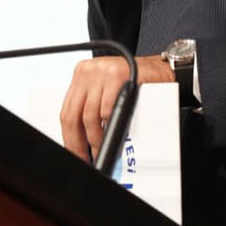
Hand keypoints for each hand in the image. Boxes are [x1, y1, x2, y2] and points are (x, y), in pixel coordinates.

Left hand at [59, 54, 173, 161]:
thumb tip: (83, 137)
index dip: (69, 137)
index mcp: (81, 74)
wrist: (159, 69)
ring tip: (102, 148)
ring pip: (89, 116)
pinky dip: (110, 126)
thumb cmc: (135, 81)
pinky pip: (107, 109)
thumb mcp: (105, 89)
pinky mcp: (117, 76)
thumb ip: (92, 106)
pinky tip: (113, 132)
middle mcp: (88, 72)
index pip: (66, 111)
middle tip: (85, 156)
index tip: (74, 150)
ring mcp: (101, 72)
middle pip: (72, 115)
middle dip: (78, 142)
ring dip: (95, 139)